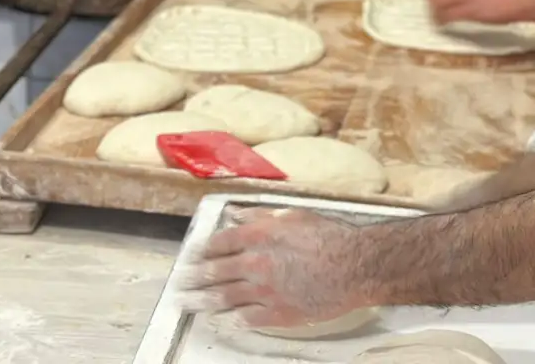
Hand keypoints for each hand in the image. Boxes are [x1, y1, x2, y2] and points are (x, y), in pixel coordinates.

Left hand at [178, 208, 372, 329]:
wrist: (354, 266)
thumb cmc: (328, 236)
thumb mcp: (292, 215)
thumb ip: (260, 215)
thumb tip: (236, 215)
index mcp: (258, 236)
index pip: (218, 243)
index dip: (201, 251)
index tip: (191, 256)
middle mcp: (255, 263)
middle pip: (215, 273)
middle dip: (194, 278)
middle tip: (180, 283)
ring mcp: (265, 291)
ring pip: (224, 298)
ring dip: (203, 301)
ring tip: (189, 304)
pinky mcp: (278, 313)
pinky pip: (247, 318)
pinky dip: (233, 319)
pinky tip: (224, 320)